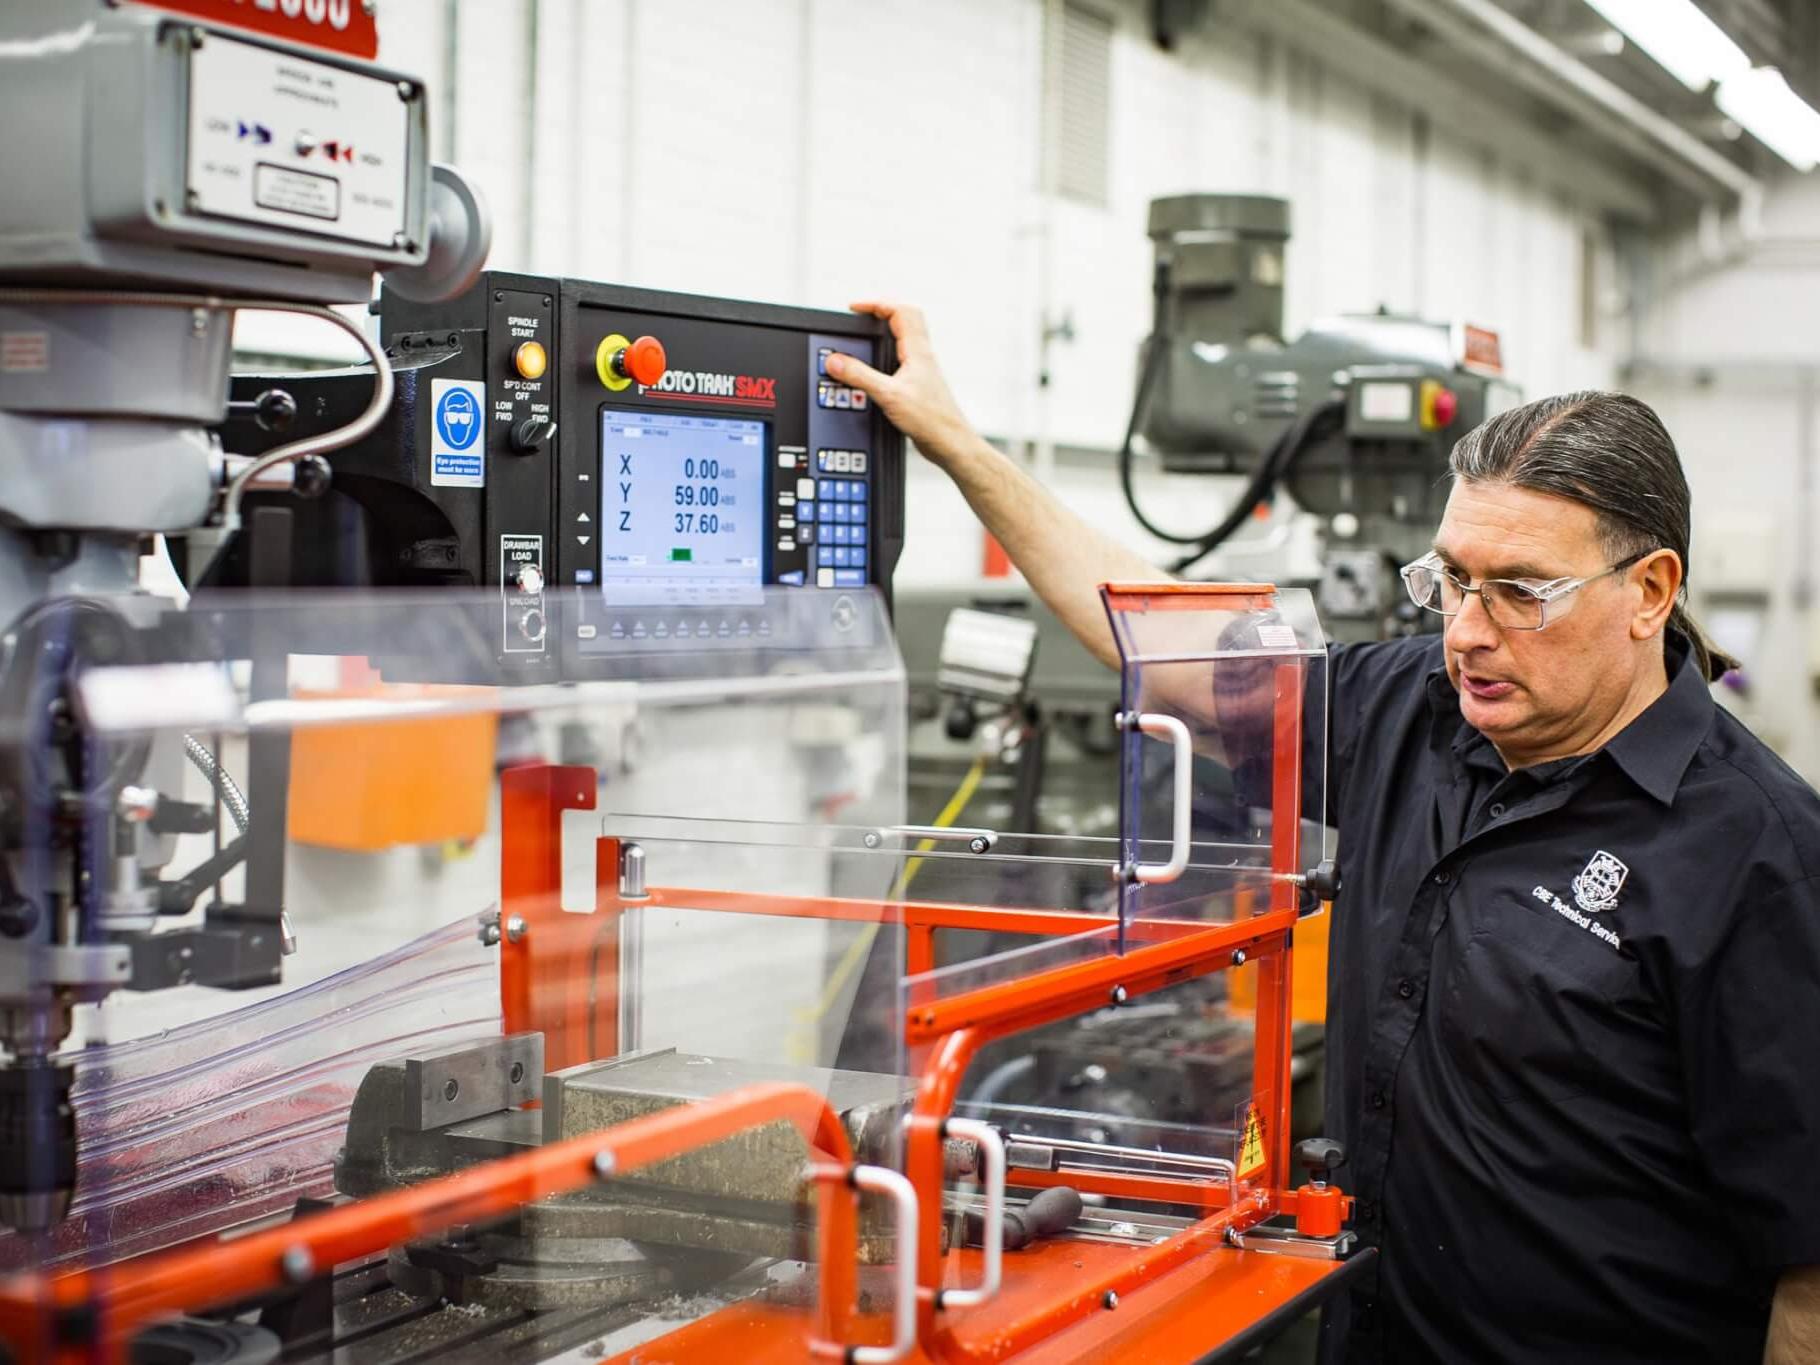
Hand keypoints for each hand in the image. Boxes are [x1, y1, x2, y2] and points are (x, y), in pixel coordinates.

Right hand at [825, 301, 980, 470]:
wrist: (950, 443)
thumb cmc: (931, 420)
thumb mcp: (888, 395)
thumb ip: (860, 376)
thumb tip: (836, 361)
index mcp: (918, 350)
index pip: (900, 310)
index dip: (876, 303)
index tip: (854, 308)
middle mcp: (922, 355)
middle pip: (904, 318)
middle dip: (880, 312)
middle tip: (859, 317)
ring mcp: (922, 369)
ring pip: (904, 338)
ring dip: (884, 332)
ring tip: (864, 337)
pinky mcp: (919, 384)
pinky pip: (902, 358)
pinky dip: (885, 355)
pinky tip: (876, 369)